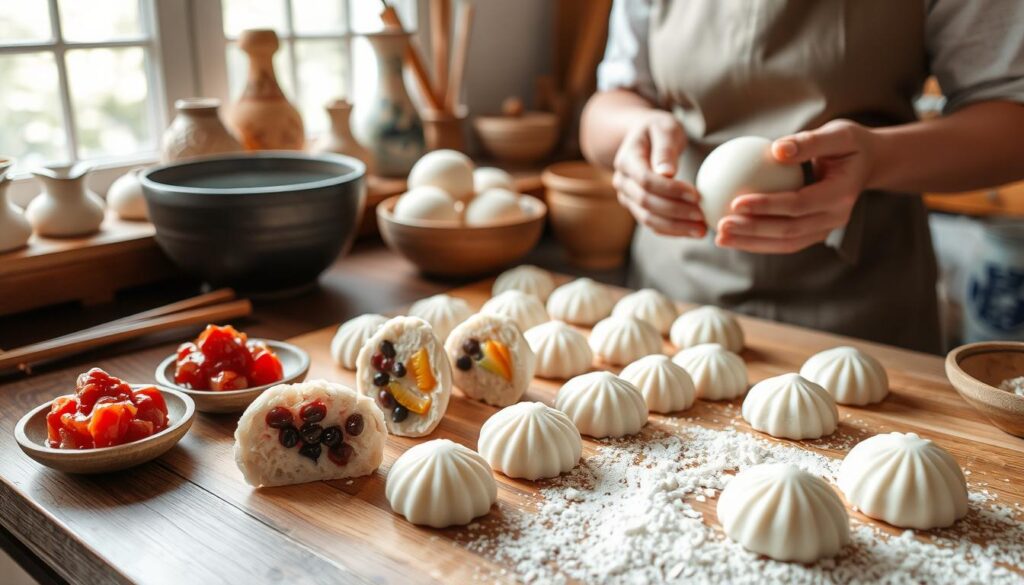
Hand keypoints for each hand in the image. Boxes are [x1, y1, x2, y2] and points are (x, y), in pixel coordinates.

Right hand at [612, 112, 705, 236]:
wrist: (643, 138)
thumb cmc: (657, 129)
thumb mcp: (664, 128)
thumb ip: (665, 149)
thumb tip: (667, 172)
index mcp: (626, 160)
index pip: (646, 181)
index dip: (670, 190)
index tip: (696, 194)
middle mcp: (622, 182)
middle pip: (646, 203)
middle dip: (675, 212)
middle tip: (702, 215)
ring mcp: (627, 197)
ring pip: (648, 219)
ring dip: (675, 227)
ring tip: (701, 230)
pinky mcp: (637, 208)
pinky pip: (653, 224)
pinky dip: (672, 231)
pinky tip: (693, 231)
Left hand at [716, 119, 876, 253]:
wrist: (869, 165)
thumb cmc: (849, 144)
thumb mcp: (838, 133)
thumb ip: (809, 141)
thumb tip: (775, 149)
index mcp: (841, 195)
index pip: (798, 204)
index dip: (767, 206)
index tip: (735, 202)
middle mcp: (836, 219)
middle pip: (789, 231)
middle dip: (753, 231)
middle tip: (721, 224)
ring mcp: (826, 230)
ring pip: (785, 243)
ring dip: (751, 242)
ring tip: (720, 237)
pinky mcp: (815, 233)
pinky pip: (784, 242)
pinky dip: (757, 241)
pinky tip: (732, 235)